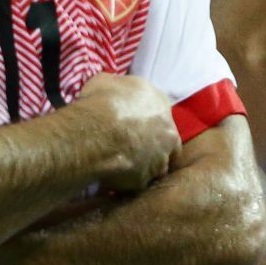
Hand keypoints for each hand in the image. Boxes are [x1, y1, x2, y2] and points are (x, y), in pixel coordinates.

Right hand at [71, 73, 180, 192]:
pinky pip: (136, 183)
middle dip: (152, 146)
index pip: (159, 114)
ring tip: (120, 167)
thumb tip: (111, 90)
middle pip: (164, 141)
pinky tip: (110, 179)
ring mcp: (160, 158)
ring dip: (143, 167)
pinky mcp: (145, 179)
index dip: (145, 121)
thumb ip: (116, 87)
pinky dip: (126, 183)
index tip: (131, 127)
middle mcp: (168, 131)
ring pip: (155, 165)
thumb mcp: (106, 81)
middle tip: (129, 150)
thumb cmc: (101, 101)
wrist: (97, 132)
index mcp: (161, 104)